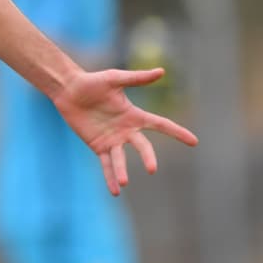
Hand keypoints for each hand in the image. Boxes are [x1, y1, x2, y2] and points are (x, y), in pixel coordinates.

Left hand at [53, 67, 198, 195]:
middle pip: (142, 146)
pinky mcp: (98, 146)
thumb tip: (162, 71)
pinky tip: (116, 190)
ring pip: (121, 159)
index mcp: (134, 115)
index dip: (177, 133)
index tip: (194, 142)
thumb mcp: (115, 79)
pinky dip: (110, 177)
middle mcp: (127, 130)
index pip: (161, 125)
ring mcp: (113, 140)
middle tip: (152, 168)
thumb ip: (137, 78)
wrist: (69, 90)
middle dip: (148, 157)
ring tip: (124, 182)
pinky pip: (106, 164)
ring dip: (123, 171)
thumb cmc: (92, 82)